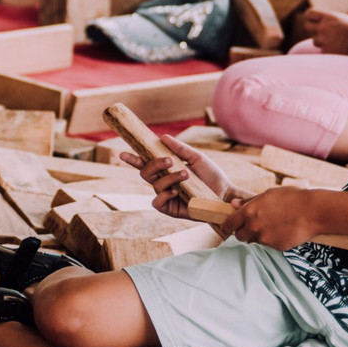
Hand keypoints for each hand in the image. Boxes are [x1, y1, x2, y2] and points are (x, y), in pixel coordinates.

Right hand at [119, 135, 242, 218]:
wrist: (224, 194)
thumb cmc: (212, 176)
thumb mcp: (197, 158)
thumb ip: (180, 148)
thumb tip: (163, 137)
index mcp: (167, 169)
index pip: (146, 163)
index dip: (134, 159)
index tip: (122, 152)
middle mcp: (164, 182)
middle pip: (145, 173)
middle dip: (154, 164)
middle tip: (169, 160)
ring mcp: (166, 196)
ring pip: (155, 185)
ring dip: (169, 177)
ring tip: (186, 174)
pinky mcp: (170, 209)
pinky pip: (157, 202)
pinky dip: (164, 194)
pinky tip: (176, 192)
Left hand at [221, 187, 317, 250]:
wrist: (312, 211)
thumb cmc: (291, 198)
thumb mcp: (268, 195)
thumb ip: (249, 202)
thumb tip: (233, 204)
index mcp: (249, 212)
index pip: (229, 224)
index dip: (227, 227)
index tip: (227, 228)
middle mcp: (254, 226)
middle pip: (240, 236)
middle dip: (244, 232)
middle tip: (254, 225)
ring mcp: (265, 238)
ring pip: (255, 241)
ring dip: (259, 235)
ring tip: (273, 225)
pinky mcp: (275, 247)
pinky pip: (269, 245)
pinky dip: (273, 239)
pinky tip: (283, 230)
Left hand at [303, 3, 347, 54]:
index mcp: (329, 17)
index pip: (310, 13)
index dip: (310, 15)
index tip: (313, 17)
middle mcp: (323, 29)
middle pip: (307, 27)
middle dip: (312, 27)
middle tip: (319, 29)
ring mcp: (324, 42)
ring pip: (314, 41)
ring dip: (320, 40)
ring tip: (328, 40)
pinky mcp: (326, 53)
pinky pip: (322, 51)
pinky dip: (327, 51)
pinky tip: (335, 50)